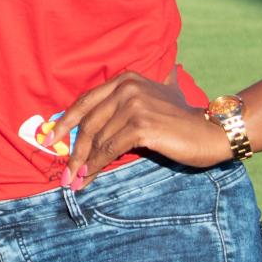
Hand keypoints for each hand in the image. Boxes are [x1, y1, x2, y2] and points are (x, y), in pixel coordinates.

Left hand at [45, 72, 231, 189]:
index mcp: (125, 79)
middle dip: (72, 151)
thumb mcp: (152, 100)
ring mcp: (133, 106)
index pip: (85, 102)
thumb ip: (126, 101)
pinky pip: (109, 150)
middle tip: (64, 173)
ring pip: (97, 140)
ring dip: (83, 164)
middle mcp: (127, 88)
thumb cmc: (181, 120)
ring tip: (75, 181)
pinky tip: (90, 177)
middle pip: (88, 123)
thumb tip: (93, 122)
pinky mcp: (141, 126)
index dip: (65, 123)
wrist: (210, 131)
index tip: (50, 139)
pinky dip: (96, 166)